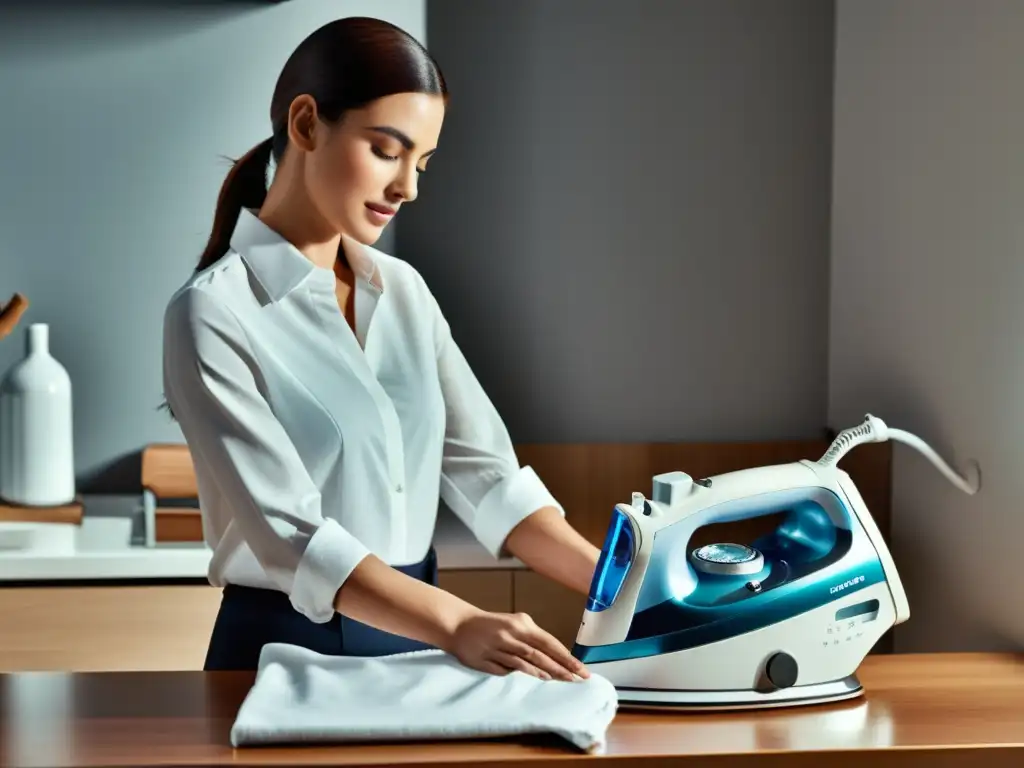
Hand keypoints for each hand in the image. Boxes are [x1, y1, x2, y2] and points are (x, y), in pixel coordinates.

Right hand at [445, 608, 589, 681]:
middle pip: (540, 653)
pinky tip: (533, 677)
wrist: (460, 625)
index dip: (566, 656)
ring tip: (558, 679)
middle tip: (576, 678)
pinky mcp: (484, 660)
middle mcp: (510, 634)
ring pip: (524, 662)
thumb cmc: (493, 625)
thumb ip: (532, 639)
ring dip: (543, 671)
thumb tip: (554, 658)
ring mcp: (497, 647)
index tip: (581, 668)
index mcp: (521, 624)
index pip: (549, 642)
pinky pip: (505, 669)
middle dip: (560, 667)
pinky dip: (520, 673)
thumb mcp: (515, 625)